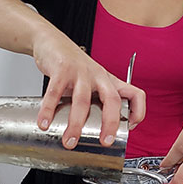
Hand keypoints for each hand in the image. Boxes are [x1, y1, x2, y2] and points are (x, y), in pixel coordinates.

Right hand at [32, 29, 144, 148]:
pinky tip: (44, 123)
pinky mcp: (61, 69)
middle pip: (112, 100)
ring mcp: (80, 72)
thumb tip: (98, 130)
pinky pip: (55, 92)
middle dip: (110, 123)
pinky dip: (49, 110)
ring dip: (76, 124)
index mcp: (109, 81)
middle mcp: (99, 76)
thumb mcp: (93, 81)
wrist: (52, 41)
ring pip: (82, 100)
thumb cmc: (74, 66)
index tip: (130, 127)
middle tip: (105, 142)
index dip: (138, 111)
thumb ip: (97, 101)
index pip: (135, 94)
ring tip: (69, 141)